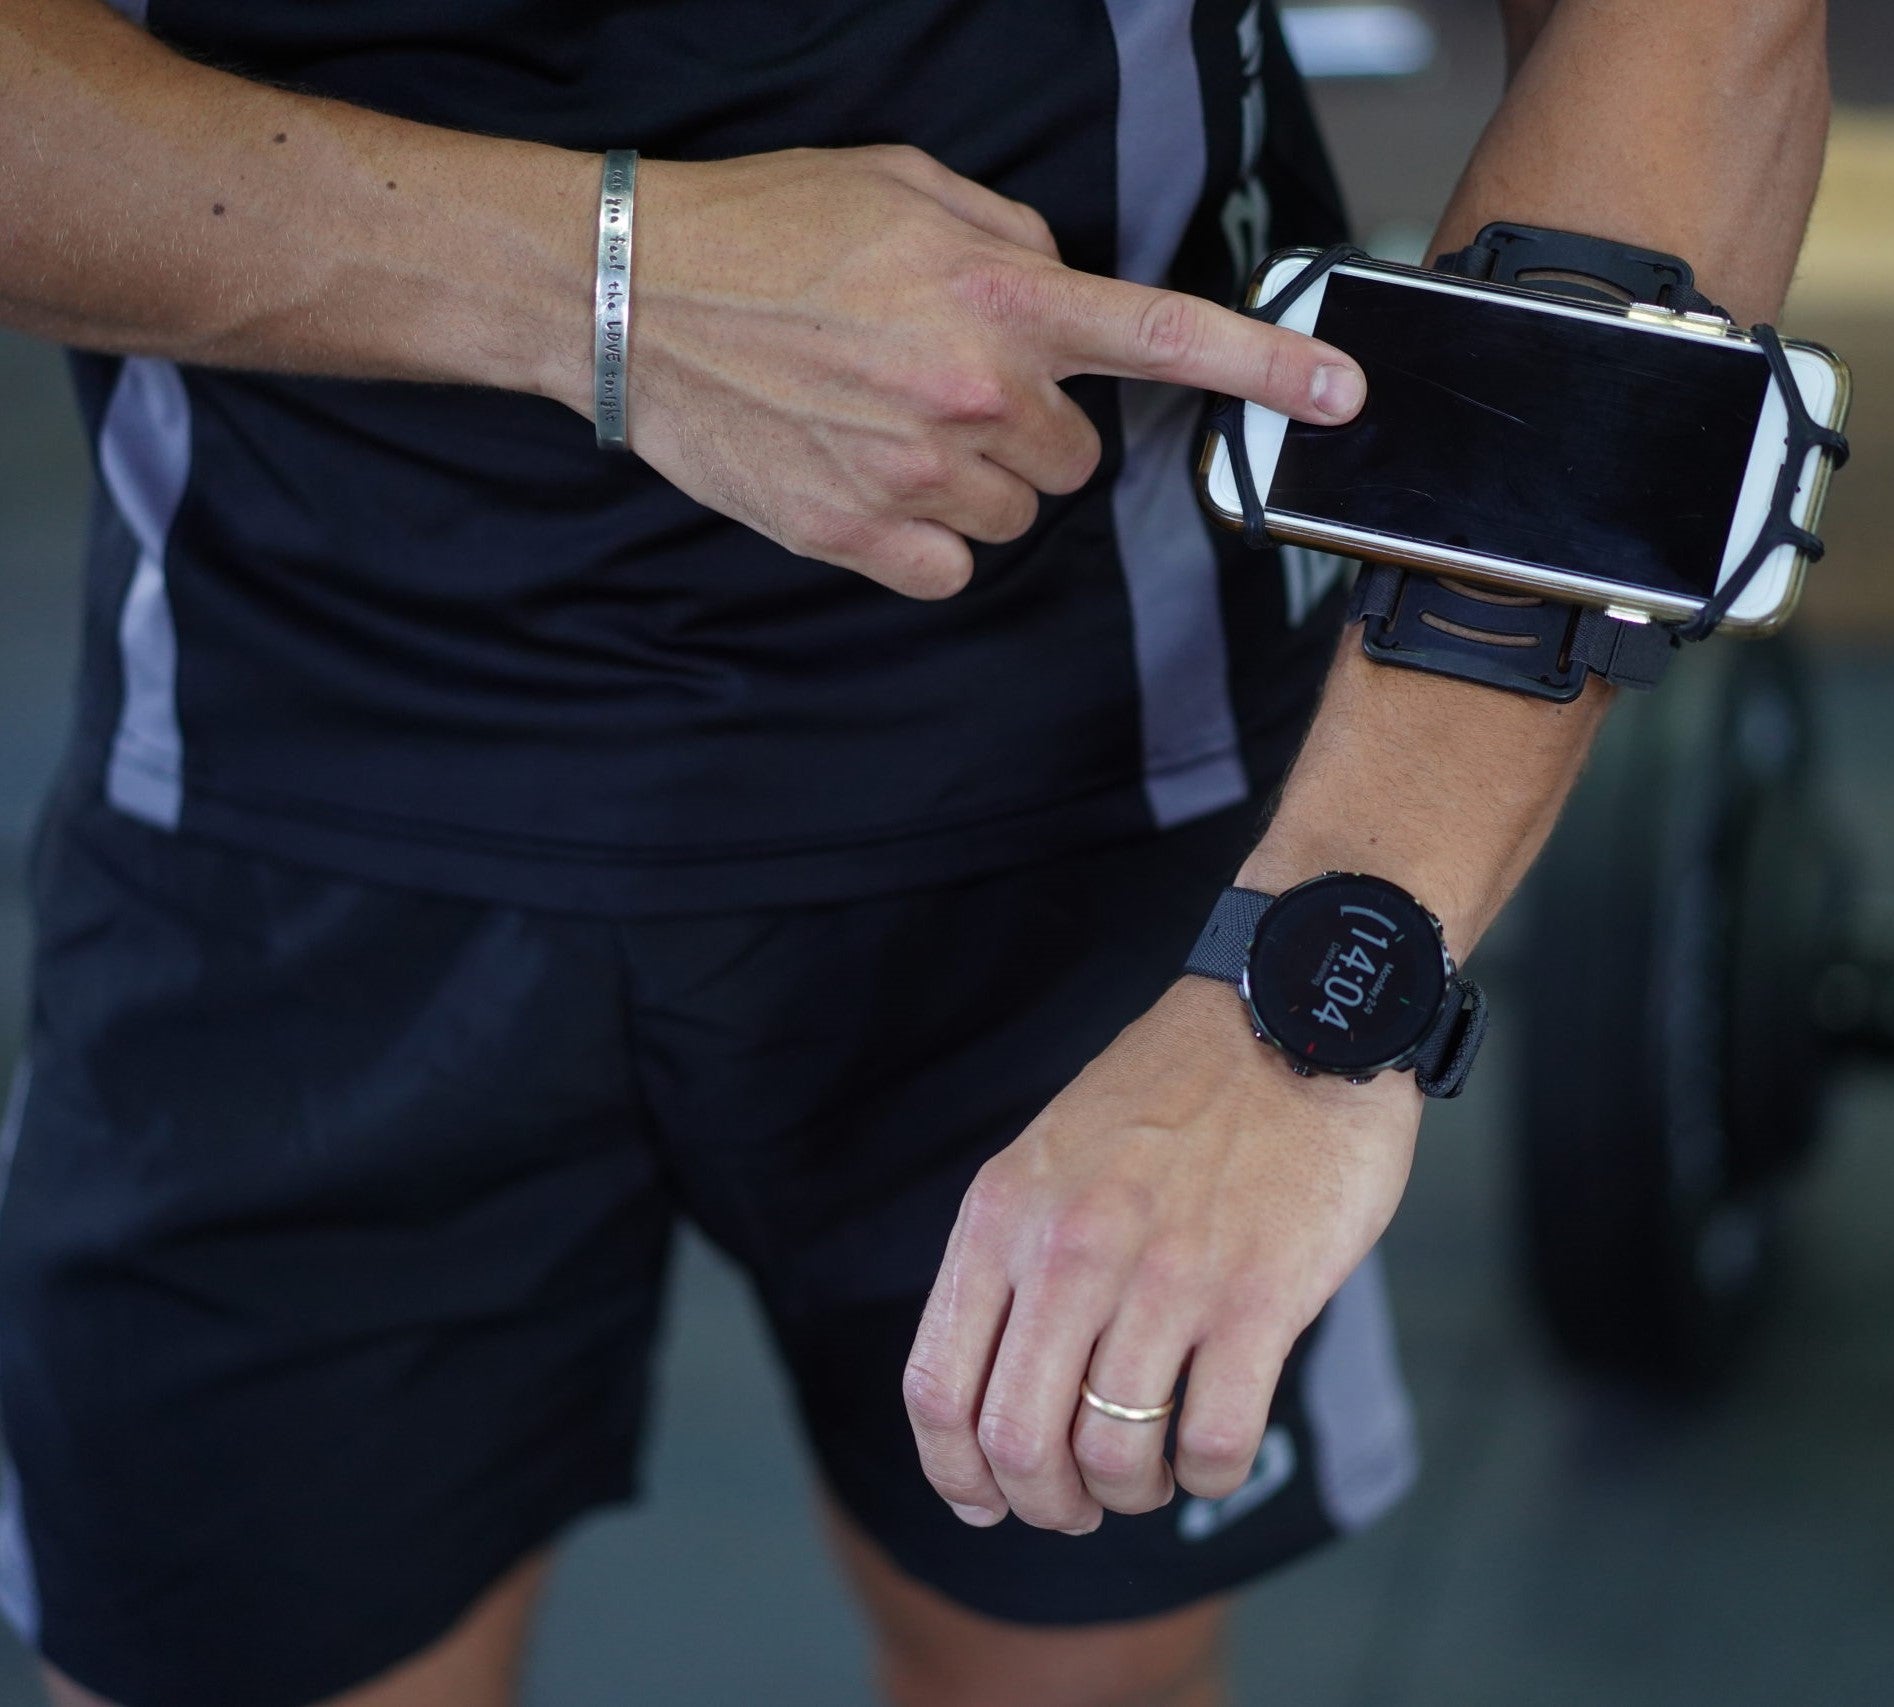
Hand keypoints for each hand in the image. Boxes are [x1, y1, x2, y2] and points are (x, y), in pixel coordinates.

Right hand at [615, 146, 1364, 597]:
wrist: (627, 293)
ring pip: (1015, 515)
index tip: (1339, 396)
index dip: (1267, 369)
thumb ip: (1009, 236)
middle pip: (1076, 457)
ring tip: (889, 422)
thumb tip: (1060, 287)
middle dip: (1034, 424)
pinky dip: (925, 534)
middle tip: (947, 383)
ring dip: (976, 478)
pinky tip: (869, 478)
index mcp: (1000, 296)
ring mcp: (913, 473)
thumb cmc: (762, 228)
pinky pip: (949, 566)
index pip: (1165, 340)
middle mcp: (974, 392)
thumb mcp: (903, 185)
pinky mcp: (854, 535)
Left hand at [902, 976, 1420, 1530]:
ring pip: (1114, 1460)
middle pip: (1018, 1444)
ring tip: (1153, 1468)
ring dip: (1131, 1493)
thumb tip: (996, 1392)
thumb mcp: (1051, 1158)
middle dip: (1045, 1504)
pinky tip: (1212, 1448)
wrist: (1290, 1014)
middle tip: (1082, 1504)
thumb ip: (1015, 1260)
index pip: (938, 1389)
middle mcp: (1070, 1249)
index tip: (984, 1500)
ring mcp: (1165, 1276)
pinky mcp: (1258, 1295)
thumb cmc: (1173, 1096)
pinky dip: (1207, 1476)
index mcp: (1004, 1215)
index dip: (954, 1473)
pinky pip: (1212, 1445)